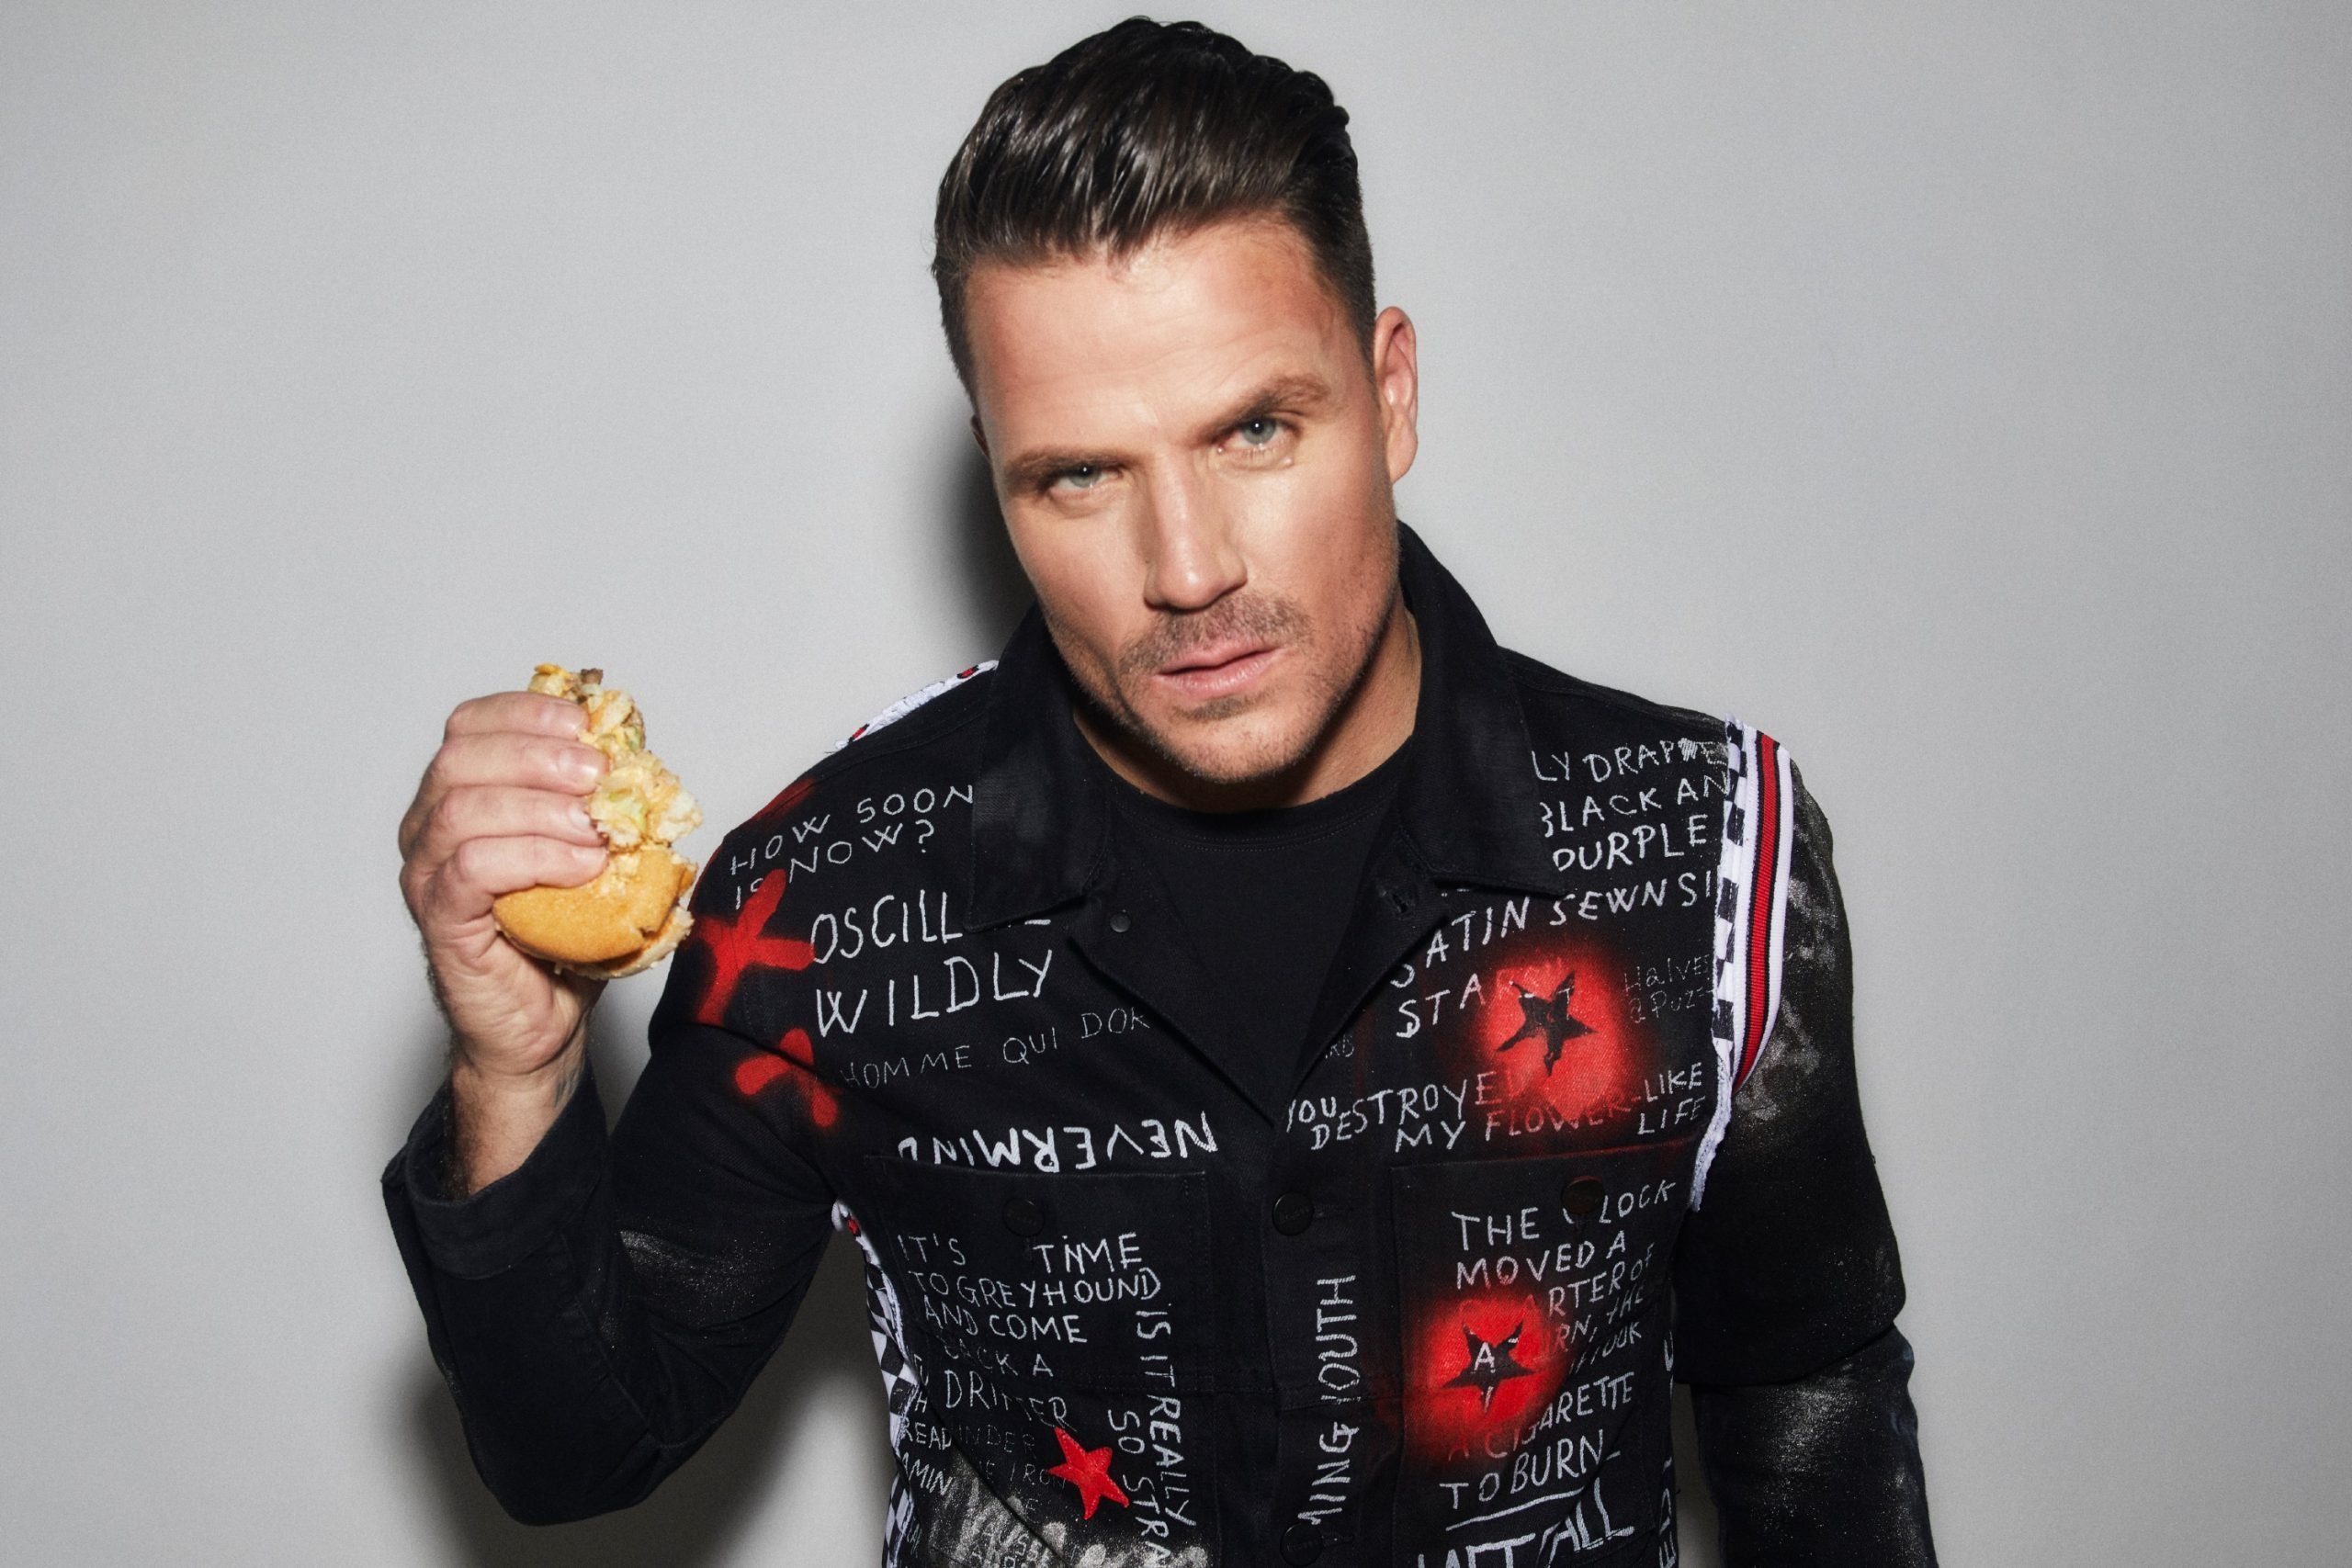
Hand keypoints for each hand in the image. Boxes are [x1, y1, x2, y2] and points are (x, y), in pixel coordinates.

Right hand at [398, 691, 611, 1185]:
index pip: (471, 724)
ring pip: (461, 810)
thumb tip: (639, 749)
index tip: (587, 724)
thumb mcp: (592, 848)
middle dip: (538, 755)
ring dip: (540, 808)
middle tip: (600, 777)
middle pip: (460, 757)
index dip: (528, 712)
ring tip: (597, 830)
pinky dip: (532, 857)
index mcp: (458, 794)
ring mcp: (426, 874)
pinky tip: (580, 867)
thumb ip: (601, 798)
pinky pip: (471, 869)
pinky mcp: (440, 921)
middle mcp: (427, 827)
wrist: (541, 1023)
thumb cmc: (563, 934)